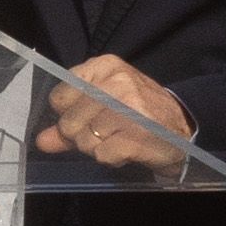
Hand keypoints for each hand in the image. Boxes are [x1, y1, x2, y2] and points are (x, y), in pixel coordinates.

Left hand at [35, 54, 193, 168]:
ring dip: (97, 148)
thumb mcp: (105, 103)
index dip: (68, 113)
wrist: (184, 126)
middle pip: (68, 122)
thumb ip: (69, 119)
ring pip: (83, 141)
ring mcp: (127, 110)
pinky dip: (111, 158)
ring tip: (119, 138)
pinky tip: (127, 148)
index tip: (87, 115)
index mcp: (106, 67)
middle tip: (106, 131)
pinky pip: (101, 155)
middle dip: (82, 135)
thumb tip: (41, 141)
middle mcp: (117, 84)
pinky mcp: (136, 136)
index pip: (60, 96)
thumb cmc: (139, 112)